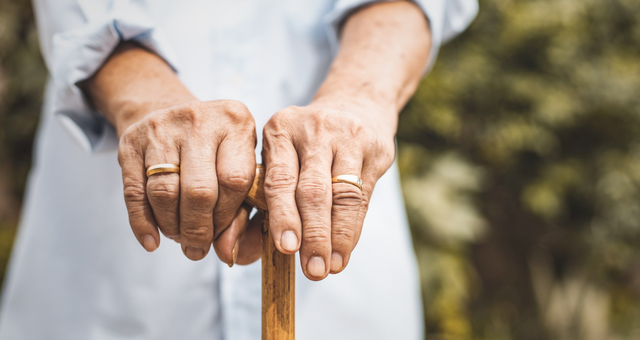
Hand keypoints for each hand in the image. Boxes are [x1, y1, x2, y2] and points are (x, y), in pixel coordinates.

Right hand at [117, 100, 256, 263]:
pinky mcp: (131, 140)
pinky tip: (152, 240)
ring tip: (179, 237)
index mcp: (236, 123)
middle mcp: (200, 120)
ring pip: (164, 192)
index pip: (234, 181)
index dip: (226, 218)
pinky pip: (134, 192)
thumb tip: (225, 254)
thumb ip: (239, 212)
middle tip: (197, 248)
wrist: (171, 111)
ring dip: (172, 227)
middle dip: (198, 230)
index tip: (220, 236)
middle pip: (198, 190)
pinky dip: (143, 223)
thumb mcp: (238, 168)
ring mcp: (162, 127)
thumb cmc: (216, 149)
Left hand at [260, 98, 395, 279]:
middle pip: (312, 190)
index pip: (279, 179)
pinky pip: (363, 196)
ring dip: (336, 236)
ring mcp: (347, 136)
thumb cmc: (306, 146)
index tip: (286, 250)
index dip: (284, 217)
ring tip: (331, 266)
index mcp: (280, 130)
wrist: (354, 105)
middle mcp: (313, 129)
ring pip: (342, 195)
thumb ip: (259, 199)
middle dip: (312, 235)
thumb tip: (237, 252)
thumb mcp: (280, 156)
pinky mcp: (374, 147)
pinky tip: (345, 249)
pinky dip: (353, 227)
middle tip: (312, 270)